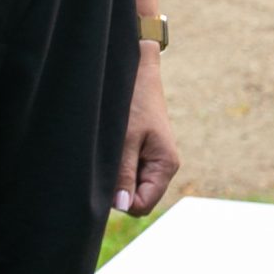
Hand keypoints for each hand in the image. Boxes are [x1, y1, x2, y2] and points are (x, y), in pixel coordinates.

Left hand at [117, 47, 180, 215]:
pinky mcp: (144, 149)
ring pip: (130, 184)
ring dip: (116, 173)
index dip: (122, 199)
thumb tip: (123, 206)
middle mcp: (163, 164)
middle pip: (136, 197)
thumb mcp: (125, 139)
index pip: (142, 205)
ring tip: (110, 147)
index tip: (108, 176)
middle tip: (107, 158)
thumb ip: (124, 175)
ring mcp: (153, 157)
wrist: (137, 67)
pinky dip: (117, 163)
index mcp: (166, 164)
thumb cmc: (132, 100)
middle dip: (118, 187)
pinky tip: (112, 144)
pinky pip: (128, 170)